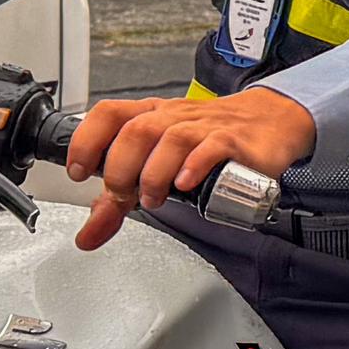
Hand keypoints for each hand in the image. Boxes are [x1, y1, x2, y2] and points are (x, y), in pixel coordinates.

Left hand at [62, 87, 316, 252]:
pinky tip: (187, 184)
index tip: (80, 172)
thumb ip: (120, 201)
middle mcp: (174, 118)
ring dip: (154, 174)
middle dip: (121, 169)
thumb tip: (88, 235)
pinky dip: (194, 167)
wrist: (268, 122)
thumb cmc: (208, 139)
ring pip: (171, 138)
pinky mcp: (234, 142)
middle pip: (136, 130)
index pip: (109, 114)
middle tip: (124, 196)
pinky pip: (212, 147)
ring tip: (154, 198)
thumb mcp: (158, 164)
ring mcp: (205, 128)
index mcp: (150, 117)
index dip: (87, 141)